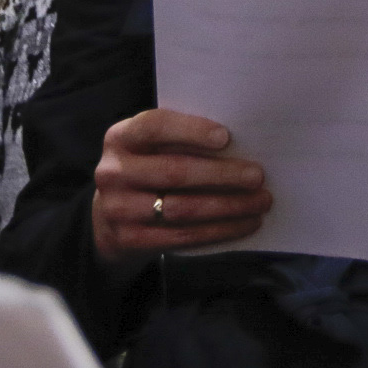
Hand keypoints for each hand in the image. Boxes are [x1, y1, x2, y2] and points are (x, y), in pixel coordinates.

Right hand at [92, 111, 271, 263]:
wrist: (109, 218)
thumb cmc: (145, 170)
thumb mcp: (149, 147)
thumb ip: (179, 140)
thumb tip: (238, 142)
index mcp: (120, 138)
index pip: (154, 126)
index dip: (191, 130)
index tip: (226, 137)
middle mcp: (114, 172)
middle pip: (174, 172)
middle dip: (222, 174)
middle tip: (256, 176)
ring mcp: (119, 209)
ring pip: (182, 208)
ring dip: (228, 206)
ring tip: (259, 202)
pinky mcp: (130, 240)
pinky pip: (182, 236)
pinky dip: (219, 230)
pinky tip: (243, 224)